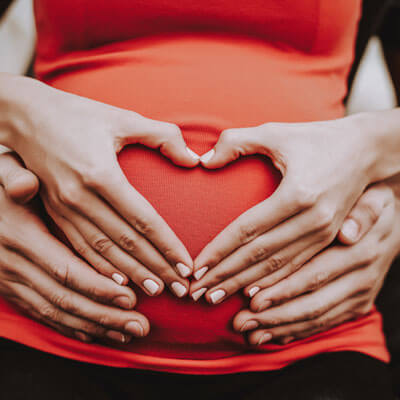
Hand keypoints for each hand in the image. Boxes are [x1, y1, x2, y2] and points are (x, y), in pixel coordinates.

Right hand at [0, 152, 148, 342]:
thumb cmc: (0, 190)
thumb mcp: (2, 173)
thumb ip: (13, 177)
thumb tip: (24, 185)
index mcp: (22, 237)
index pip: (66, 269)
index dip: (99, 286)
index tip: (132, 297)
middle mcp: (16, 266)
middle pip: (67, 299)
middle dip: (107, 314)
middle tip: (142, 325)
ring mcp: (12, 282)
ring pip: (58, 313)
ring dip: (96, 326)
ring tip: (129, 333)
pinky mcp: (14, 291)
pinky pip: (45, 316)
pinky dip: (73, 328)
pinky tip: (97, 334)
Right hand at [6, 76, 198, 297]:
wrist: (24, 115)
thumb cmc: (78, 114)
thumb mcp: (123, 118)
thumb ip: (163, 136)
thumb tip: (194, 159)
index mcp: (101, 174)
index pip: (144, 221)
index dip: (167, 246)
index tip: (187, 266)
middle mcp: (80, 197)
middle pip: (126, 243)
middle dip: (155, 269)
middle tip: (179, 290)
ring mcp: (64, 208)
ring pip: (103, 252)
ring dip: (132, 274)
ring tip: (156, 292)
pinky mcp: (54, 212)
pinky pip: (80, 247)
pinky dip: (100, 268)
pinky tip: (118, 283)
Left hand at [190, 117, 374, 302]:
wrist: (367, 149)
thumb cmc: (316, 138)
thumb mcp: (275, 132)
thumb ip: (236, 142)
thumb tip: (203, 161)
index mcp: (297, 194)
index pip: (247, 230)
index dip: (219, 251)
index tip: (196, 268)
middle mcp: (312, 220)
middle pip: (259, 255)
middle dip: (225, 275)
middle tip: (197, 292)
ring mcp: (323, 233)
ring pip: (276, 267)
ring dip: (243, 285)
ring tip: (215, 297)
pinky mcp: (328, 238)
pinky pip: (294, 266)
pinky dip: (271, 283)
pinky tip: (251, 294)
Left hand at [233, 183, 399, 344]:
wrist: (395, 226)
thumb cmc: (371, 206)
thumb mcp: (373, 200)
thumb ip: (362, 213)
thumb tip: (348, 232)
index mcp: (359, 252)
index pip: (314, 275)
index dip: (282, 289)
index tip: (251, 298)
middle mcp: (361, 279)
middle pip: (311, 304)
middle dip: (273, 316)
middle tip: (240, 322)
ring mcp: (359, 296)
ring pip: (315, 319)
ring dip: (280, 328)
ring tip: (249, 334)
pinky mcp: (357, 306)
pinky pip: (325, 324)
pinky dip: (297, 331)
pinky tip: (272, 336)